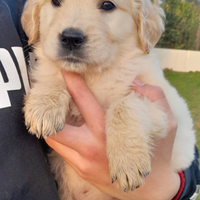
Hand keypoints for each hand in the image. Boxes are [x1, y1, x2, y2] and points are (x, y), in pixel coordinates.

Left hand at [45, 74, 179, 199]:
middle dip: (50, 110)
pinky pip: (62, 151)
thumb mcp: (167, 124)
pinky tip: (67, 130)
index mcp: (108, 131)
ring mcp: (83, 162)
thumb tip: (135, 84)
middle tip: (51, 97)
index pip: (84, 102)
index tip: (65, 72)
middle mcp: (91, 147)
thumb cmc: (158, 154)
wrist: (151, 190)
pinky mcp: (80, 171)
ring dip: (51, 125)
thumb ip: (155, 98)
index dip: (73, 85)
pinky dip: (60, 138)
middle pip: (57, 128)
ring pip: (54, 141)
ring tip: (55, 113)